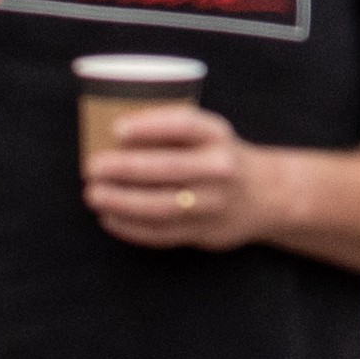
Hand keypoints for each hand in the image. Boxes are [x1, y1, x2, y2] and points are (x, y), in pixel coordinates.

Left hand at [81, 105, 284, 250]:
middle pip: (168, 168)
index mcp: (218, 136)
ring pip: (161, 205)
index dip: (149, 126)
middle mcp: (220, 169)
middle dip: (125, 168)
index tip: (116, 129)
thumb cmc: (219, 156)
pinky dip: (130, 227)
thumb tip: (109, 136)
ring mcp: (213, 204)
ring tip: (94, 194)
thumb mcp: (208, 134)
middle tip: (93, 167)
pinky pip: (162, 233)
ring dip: (122, 201)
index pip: (184, 125)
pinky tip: (109, 217)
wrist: (266, 195)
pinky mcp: (204, 232)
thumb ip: (169, 133)